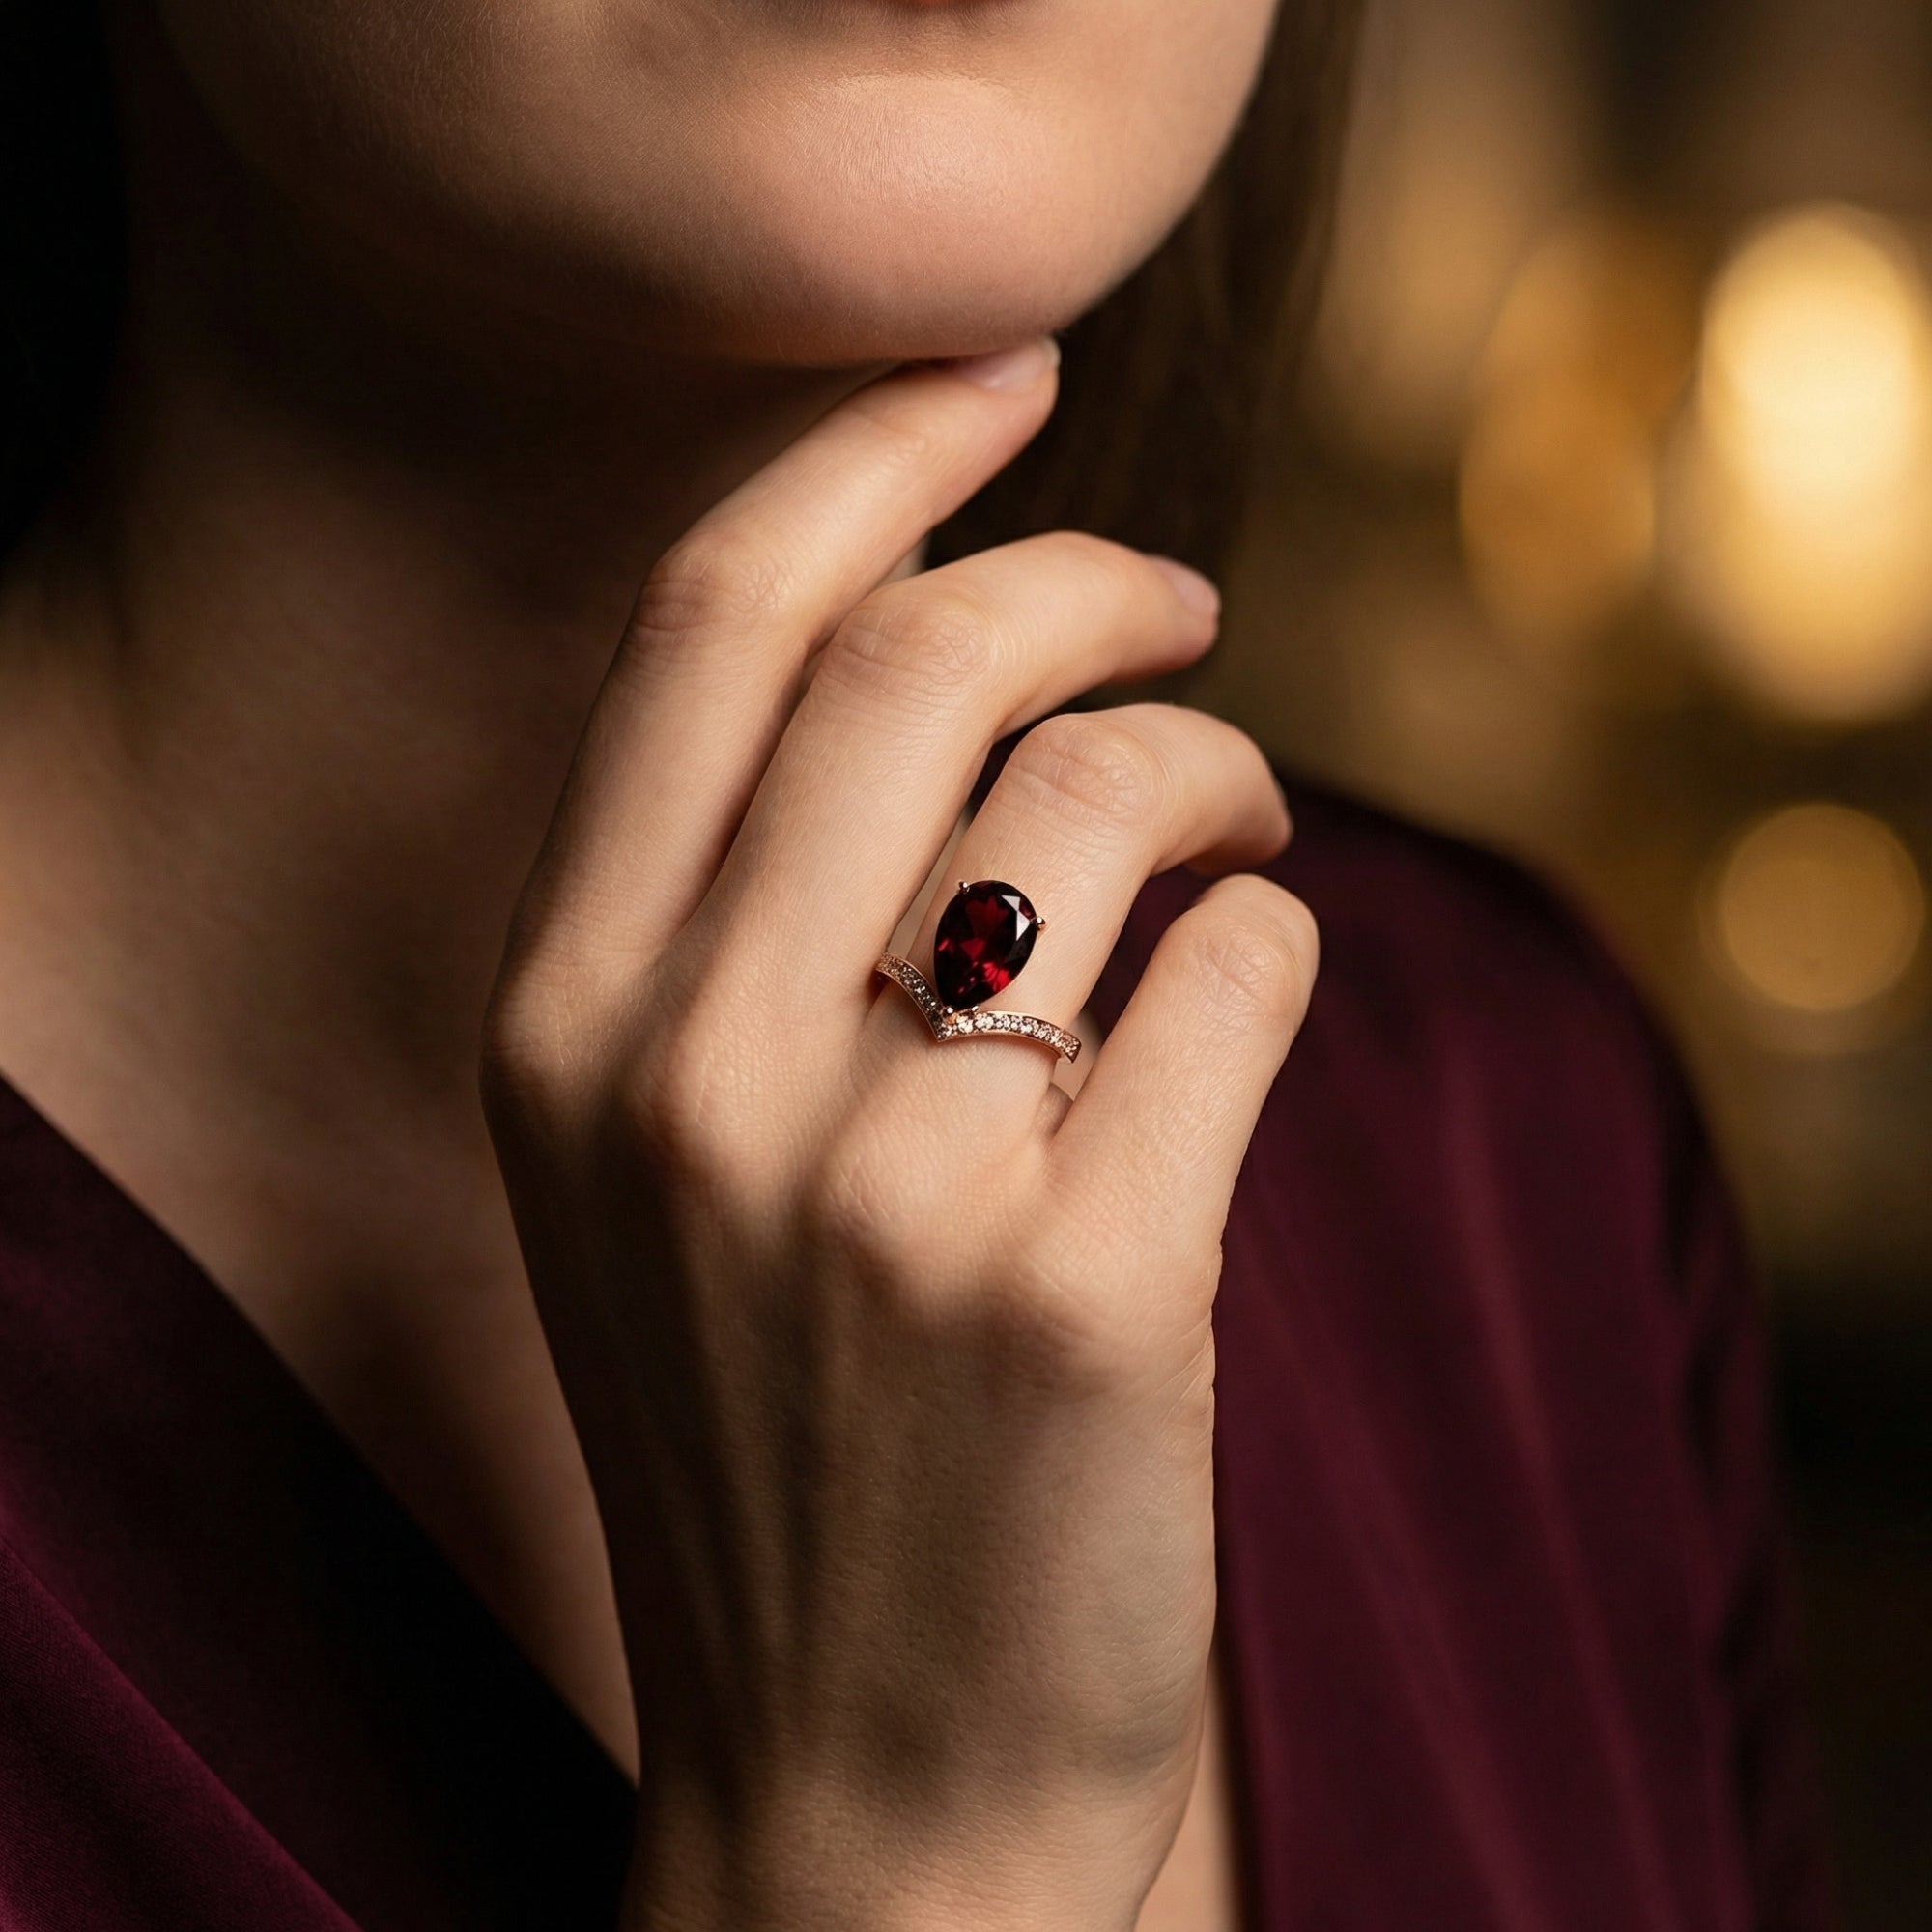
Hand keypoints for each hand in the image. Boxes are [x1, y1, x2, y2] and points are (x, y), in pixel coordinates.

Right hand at [480, 340, 1317, 1931]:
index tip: (994, 378)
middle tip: (1182, 600)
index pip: (710, 626)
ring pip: (1104, 794)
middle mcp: (686, 1077)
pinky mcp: (1087, 1281)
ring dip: (1213, 767)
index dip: (866, 457)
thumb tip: (959, 655)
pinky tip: (1246, 1013)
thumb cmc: (787, 1433)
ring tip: (1235, 828)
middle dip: (1086, 573)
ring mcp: (879, 1184)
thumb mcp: (665, 1167)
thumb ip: (743, 914)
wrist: (865, 1775)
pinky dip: (1282, 947)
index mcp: (559, 1022)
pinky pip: (1247, 970)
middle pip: (919, 659)